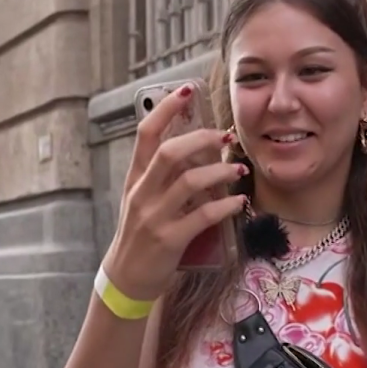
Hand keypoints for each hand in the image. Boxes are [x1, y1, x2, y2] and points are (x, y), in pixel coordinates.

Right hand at [102, 83, 247, 300]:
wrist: (127, 277)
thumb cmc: (140, 233)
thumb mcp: (142, 198)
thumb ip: (162, 174)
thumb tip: (195, 145)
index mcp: (135, 178)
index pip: (145, 134)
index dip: (165, 108)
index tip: (186, 89)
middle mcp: (142, 193)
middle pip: (170, 152)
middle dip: (201, 138)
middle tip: (225, 136)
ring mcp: (155, 216)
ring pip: (190, 182)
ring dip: (220, 171)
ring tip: (238, 169)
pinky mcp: (170, 239)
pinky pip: (203, 216)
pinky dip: (225, 206)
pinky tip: (239, 202)